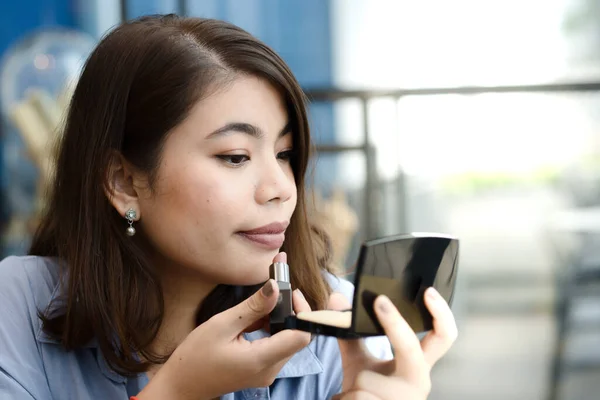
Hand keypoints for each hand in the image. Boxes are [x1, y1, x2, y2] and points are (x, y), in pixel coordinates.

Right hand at [137, 252, 311, 399]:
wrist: (182, 385)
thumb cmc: (195, 356)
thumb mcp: (222, 325)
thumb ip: (252, 307)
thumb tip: (275, 287)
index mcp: (261, 359)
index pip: (301, 335)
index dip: (302, 311)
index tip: (291, 292)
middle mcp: (270, 370)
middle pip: (296, 336)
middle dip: (289, 310)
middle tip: (274, 290)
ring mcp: (267, 372)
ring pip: (287, 340)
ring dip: (279, 319)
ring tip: (260, 305)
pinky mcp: (262, 370)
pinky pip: (276, 346)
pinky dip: (271, 330)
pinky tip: (253, 320)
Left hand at [332, 288, 457, 399]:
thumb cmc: (367, 390)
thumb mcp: (360, 362)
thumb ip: (350, 332)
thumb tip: (335, 298)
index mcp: (417, 366)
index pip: (442, 338)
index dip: (440, 314)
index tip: (427, 291)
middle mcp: (418, 383)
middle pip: (411, 348)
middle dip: (395, 323)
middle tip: (380, 301)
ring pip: (367, 379)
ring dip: (352, 385)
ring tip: (353, 395)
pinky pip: (357, 398)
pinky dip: (345, 399)